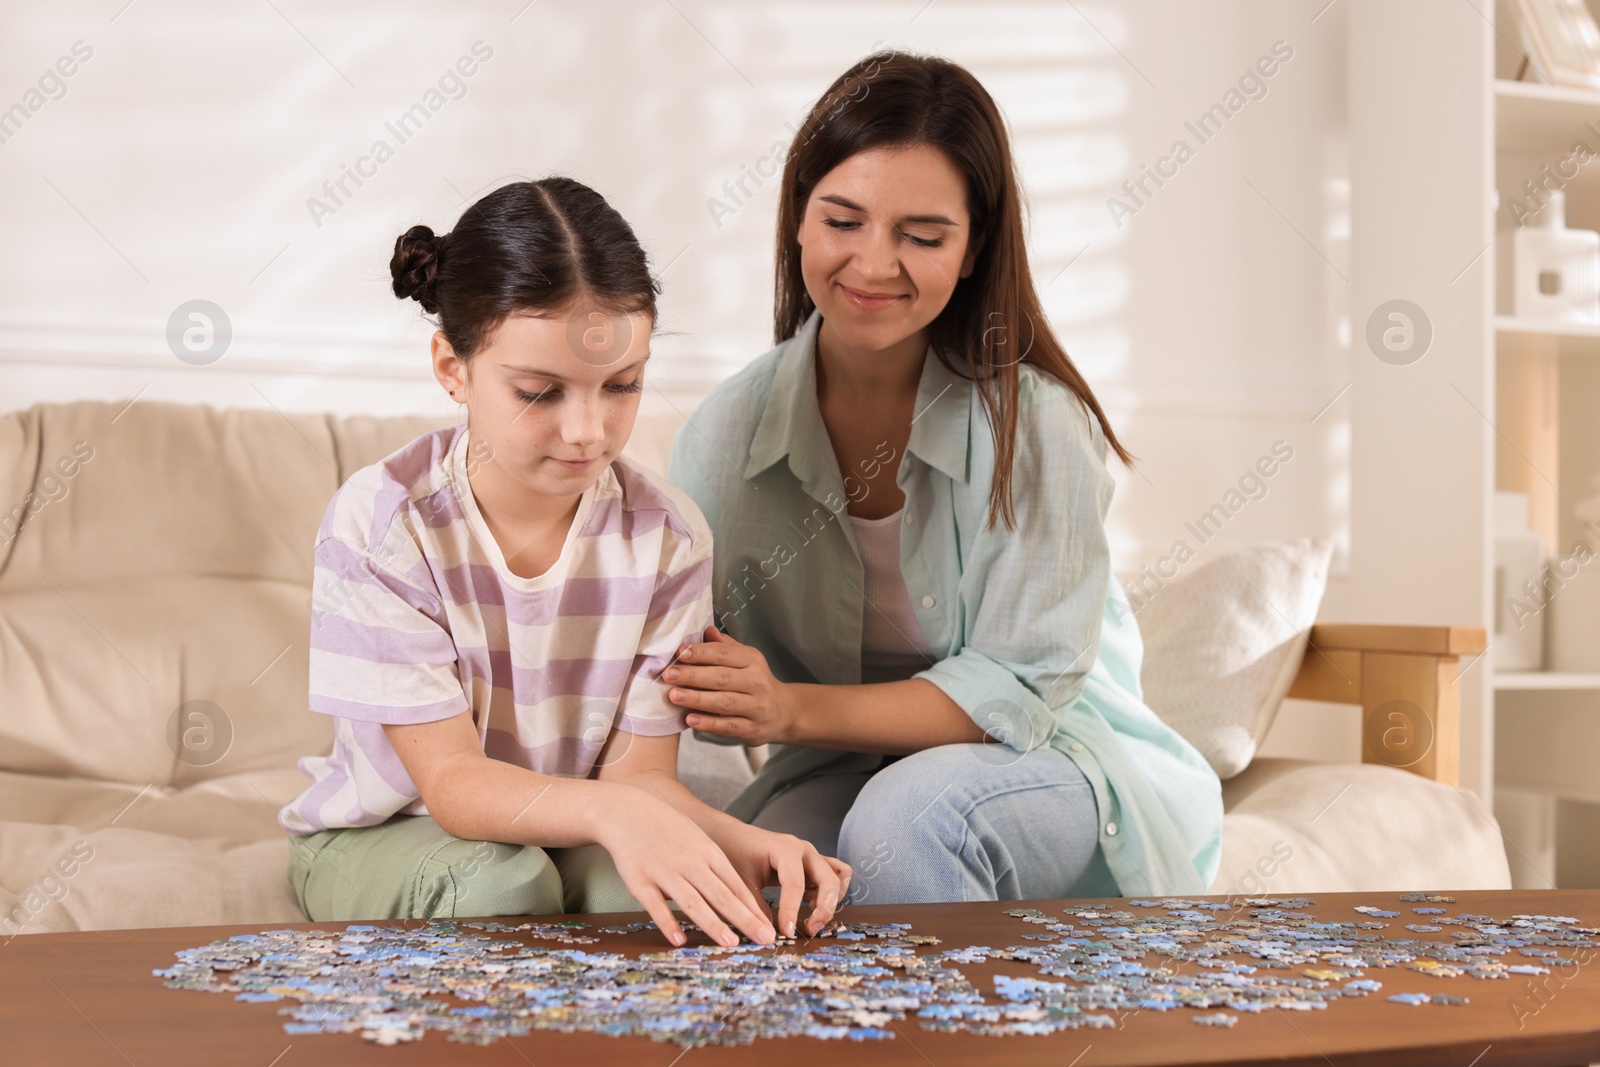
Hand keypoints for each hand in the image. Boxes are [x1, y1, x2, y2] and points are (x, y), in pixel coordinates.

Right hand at [594, 785, 775, 948]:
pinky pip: (656, 906)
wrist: (629, 812)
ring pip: (693, 902)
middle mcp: (691, 863)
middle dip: (745, 919)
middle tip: (765, 939)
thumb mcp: (699, 842)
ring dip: (714, 923)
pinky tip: (680, 940)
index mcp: (708, 854)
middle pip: (722, 895)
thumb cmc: (669, 829)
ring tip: (731, 942)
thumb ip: (716, 869)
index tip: (770, 928)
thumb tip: (740, 898)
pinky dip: (669, 923)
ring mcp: (665, 872)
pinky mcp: (641, 881)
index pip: (737, 886)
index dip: (754, 909)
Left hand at [663, 625, 796, 745]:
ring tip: (674, 696)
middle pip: (722, 677)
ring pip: (725, 702)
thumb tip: (706, 630)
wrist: (784, 712)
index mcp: (752, 660)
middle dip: (693, 675)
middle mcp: (757, 682)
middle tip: (668, 675)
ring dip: (697, 699)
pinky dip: (709, 723)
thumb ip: (725, 647)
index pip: (724, 654)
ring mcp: (757, 707)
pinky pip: (729, 726)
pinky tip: (690, 720)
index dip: (701, 652)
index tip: (679, 653)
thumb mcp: (745, 660)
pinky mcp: (753, 729)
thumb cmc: (754, 682)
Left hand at [714, 822, 851, 937]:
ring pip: (839, 876)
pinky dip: (831, 891)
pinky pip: (837, 874)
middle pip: (828, 880)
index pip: (795, 884)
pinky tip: (811, 901)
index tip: (786, 932)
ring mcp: (812, 855)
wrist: (735, 837)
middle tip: (808, 930)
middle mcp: (804, 850)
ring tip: (810, 912)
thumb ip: (755, 908)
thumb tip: (767, 936)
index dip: (792, 911)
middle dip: (823, 909)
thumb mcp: (740, 882)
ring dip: (831, 899)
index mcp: (785, 849)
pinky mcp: (814, 863)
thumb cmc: (736, 854)